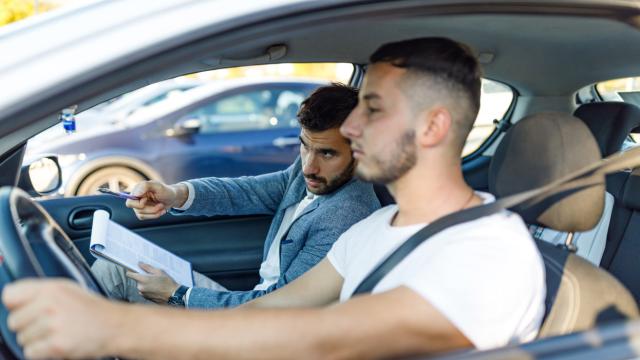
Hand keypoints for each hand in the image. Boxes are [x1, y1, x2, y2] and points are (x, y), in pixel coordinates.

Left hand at [2, 279, 121, 358]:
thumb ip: (41, 291)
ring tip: (56, 333)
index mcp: (51, 288)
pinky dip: (41, 352)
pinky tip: (57, 343)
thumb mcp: (68, 289)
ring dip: (36, 340)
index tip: (25, 309)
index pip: (10, 295)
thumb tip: (13, 298)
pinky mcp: (57, 345)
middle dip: (27, 326)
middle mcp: (50, 304)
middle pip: (13, 321)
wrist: (115, 326)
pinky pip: (31, 352)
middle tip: (47, 324)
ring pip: (22, 339)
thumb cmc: (92, 309)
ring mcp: (53, 325)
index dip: (17, 305)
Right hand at [125, 180, 187, 219]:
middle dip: (150, 209)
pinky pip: (145, 217)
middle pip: (136, 210)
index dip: (139, 203)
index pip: (130, 202)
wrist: (172, 198)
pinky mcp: (142, 212)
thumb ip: (145, 186)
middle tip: (160, 205)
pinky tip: (161, 210)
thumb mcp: (158, 186)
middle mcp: (136, 198)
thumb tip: (135, 194)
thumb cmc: (165, 191)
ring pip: (141, 215)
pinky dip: (155, 215)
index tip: (148, 199)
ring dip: (155, 211)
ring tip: (162, 206)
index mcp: (137, 190)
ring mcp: (138, 206)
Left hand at [127, 263, 179, 303]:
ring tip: (156, 283)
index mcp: (143, 280)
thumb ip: (147, 268)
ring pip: (141, 285)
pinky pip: (144, 291)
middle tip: (152, 276)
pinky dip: (148, 289)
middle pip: (137, 280)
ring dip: (145, 283)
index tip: (133, 269)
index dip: (131, 271)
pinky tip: (156, 288)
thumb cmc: (167, 282)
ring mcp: (143, 293)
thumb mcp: (159, 272)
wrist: (173, 295)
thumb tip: (139, 264)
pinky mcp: (146, 298)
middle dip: (142, 277)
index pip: (130, 274)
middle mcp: (140, 287)